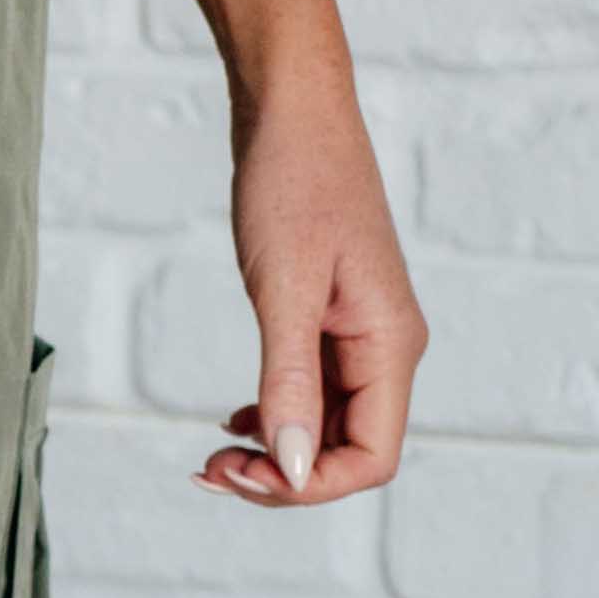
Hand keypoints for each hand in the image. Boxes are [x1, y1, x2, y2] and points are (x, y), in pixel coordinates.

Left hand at [196, 75, 427, 509]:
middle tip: (208, 470)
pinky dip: (272, 418)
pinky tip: (232, 422)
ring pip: (323, 429)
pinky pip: (310, 395)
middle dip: (281, 476)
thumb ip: (288, 381)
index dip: (309, 485)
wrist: (292, 112)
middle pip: (346, 454)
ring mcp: (359, 337)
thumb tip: (292, 468)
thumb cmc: (294, 185)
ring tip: (211, 455)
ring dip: (272, 453)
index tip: (242, 473)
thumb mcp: (285, 289)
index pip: (371, 458)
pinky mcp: (330, 323)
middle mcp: (385, 349)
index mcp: (390, 344)